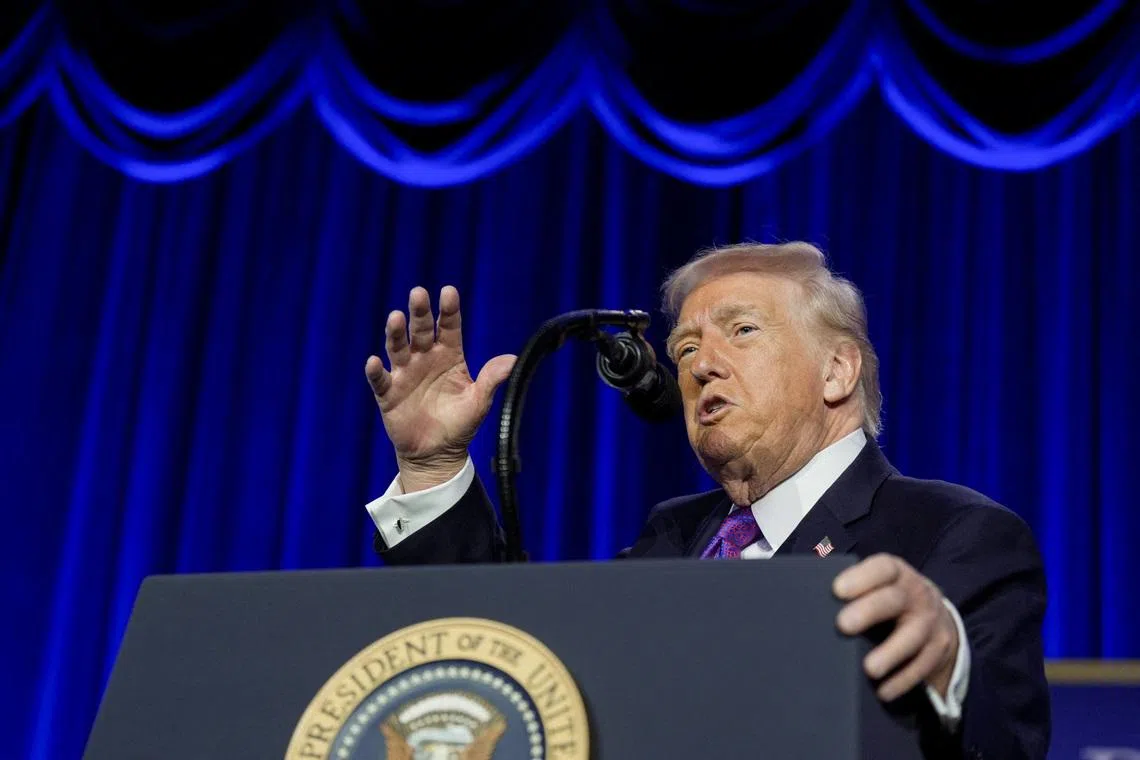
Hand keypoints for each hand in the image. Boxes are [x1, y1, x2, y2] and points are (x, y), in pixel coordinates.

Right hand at [365, 286, 514, 491]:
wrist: (437, 453)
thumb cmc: (459, 424)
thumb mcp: (479, 402)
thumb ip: (492, 379)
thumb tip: (513, 359)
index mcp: (449, 355)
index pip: (449, 327)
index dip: (448, 310)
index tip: (448, 292)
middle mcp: (425, 358)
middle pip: (420, 330)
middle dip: (419, 312)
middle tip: (418, 293)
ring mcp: (405, 374)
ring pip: (398, 348)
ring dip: (395, 333)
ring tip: (395, 318)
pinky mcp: (388, 394)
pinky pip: (380, 380)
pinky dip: (376, 371)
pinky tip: (375, 361)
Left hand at [833, 554, 958, 701]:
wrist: (935, 615)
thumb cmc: (887, 597)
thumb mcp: (877, 585)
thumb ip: (851, 589)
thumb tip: (805, 598)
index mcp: (896, 573)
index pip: (882, 568)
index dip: (861, 577)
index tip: (837, 590)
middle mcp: (916, 593)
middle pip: (894, 600)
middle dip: (869, 611)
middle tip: (843, 625)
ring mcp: (930, 622)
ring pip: (912, 637)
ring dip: (890, 653)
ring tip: (869, 669)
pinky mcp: (938, 648)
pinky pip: (922, 666)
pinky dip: (902, 680)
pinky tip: (883, 691)